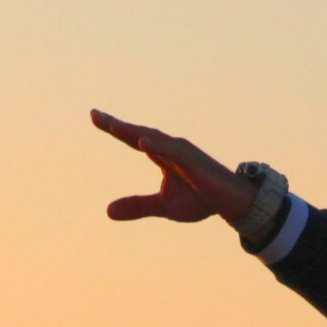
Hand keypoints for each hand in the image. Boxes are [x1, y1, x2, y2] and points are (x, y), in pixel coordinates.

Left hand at [90, 109, 255, 224]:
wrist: (232, 203)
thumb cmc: (201, 200)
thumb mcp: (162, 206)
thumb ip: (137, 206)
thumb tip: (107, 211)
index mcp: (162, 156)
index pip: (134, 139)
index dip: (115, 128)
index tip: (95, 117)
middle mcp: (170, 148)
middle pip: (139, 133)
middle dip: (117, 125)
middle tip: (94, 115)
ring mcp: (182, 152)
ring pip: (154, 138)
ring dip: (133, 131)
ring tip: (112, 125)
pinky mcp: (194, 161)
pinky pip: (173, 152)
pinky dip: (157, 146)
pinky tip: (142, 142)